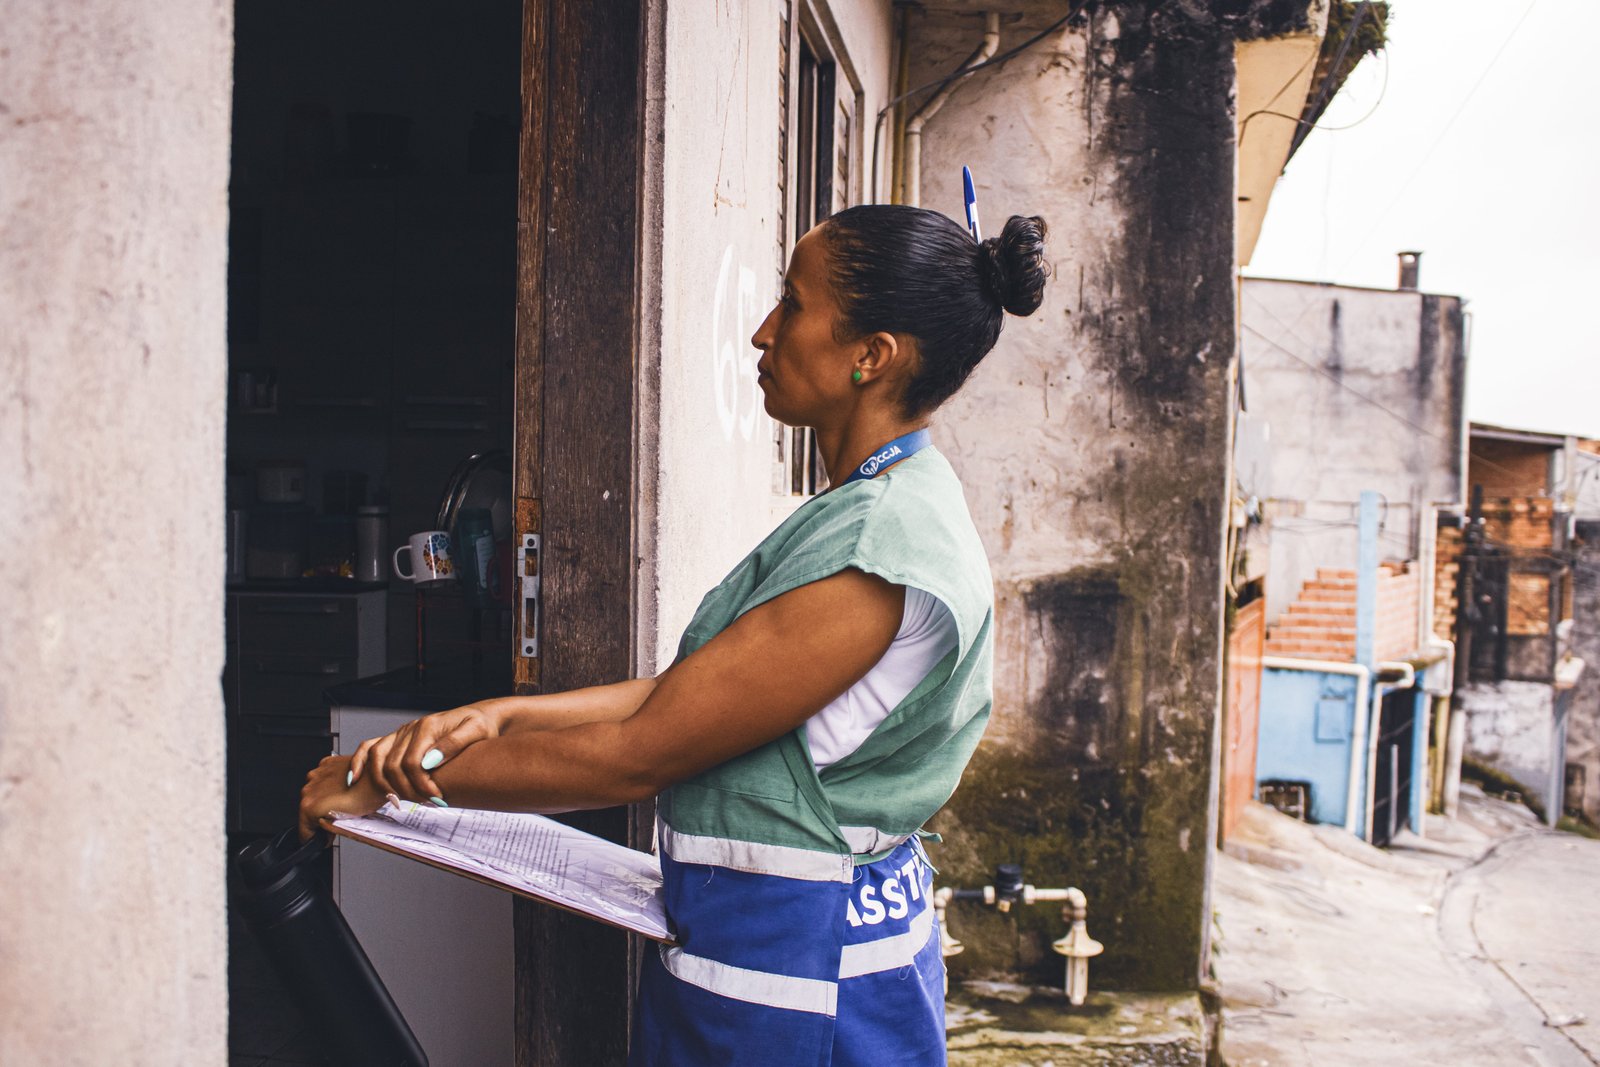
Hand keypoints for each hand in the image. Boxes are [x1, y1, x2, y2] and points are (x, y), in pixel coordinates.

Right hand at [299, 754, 383, 840]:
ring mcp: (317, 774)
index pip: (304, 832)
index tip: (324, 839)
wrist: (382, 775)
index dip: (316, 838)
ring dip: (324, 800)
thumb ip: (327, 829)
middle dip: (320, 818)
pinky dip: (329, 784)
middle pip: (309, 811)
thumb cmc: (368, 797)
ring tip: (343, 802)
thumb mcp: (345, 822)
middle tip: (337, 820)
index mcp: (309, 806)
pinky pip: (322, 779)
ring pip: (314, 794)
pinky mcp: (326, 764)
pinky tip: (343, 788)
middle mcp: (308, 789)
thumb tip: (324, 834)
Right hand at [348, 703, 501, 803]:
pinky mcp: (398, 738)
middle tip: (426, 803)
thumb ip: (454, 744)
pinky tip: (355, 779)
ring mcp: (401, 733)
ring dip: (385, 784)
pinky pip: (369, 748)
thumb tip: (430, 760)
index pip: (412, 764)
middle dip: (407, 790)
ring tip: (403, 800)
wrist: (482, 716)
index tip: (437, 799)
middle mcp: (410, 728)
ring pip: (378, 760)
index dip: (421, 786)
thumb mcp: (477, 731)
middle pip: (393, 766)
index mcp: (427, 727)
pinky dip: (358, 763)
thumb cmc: (482, 725)